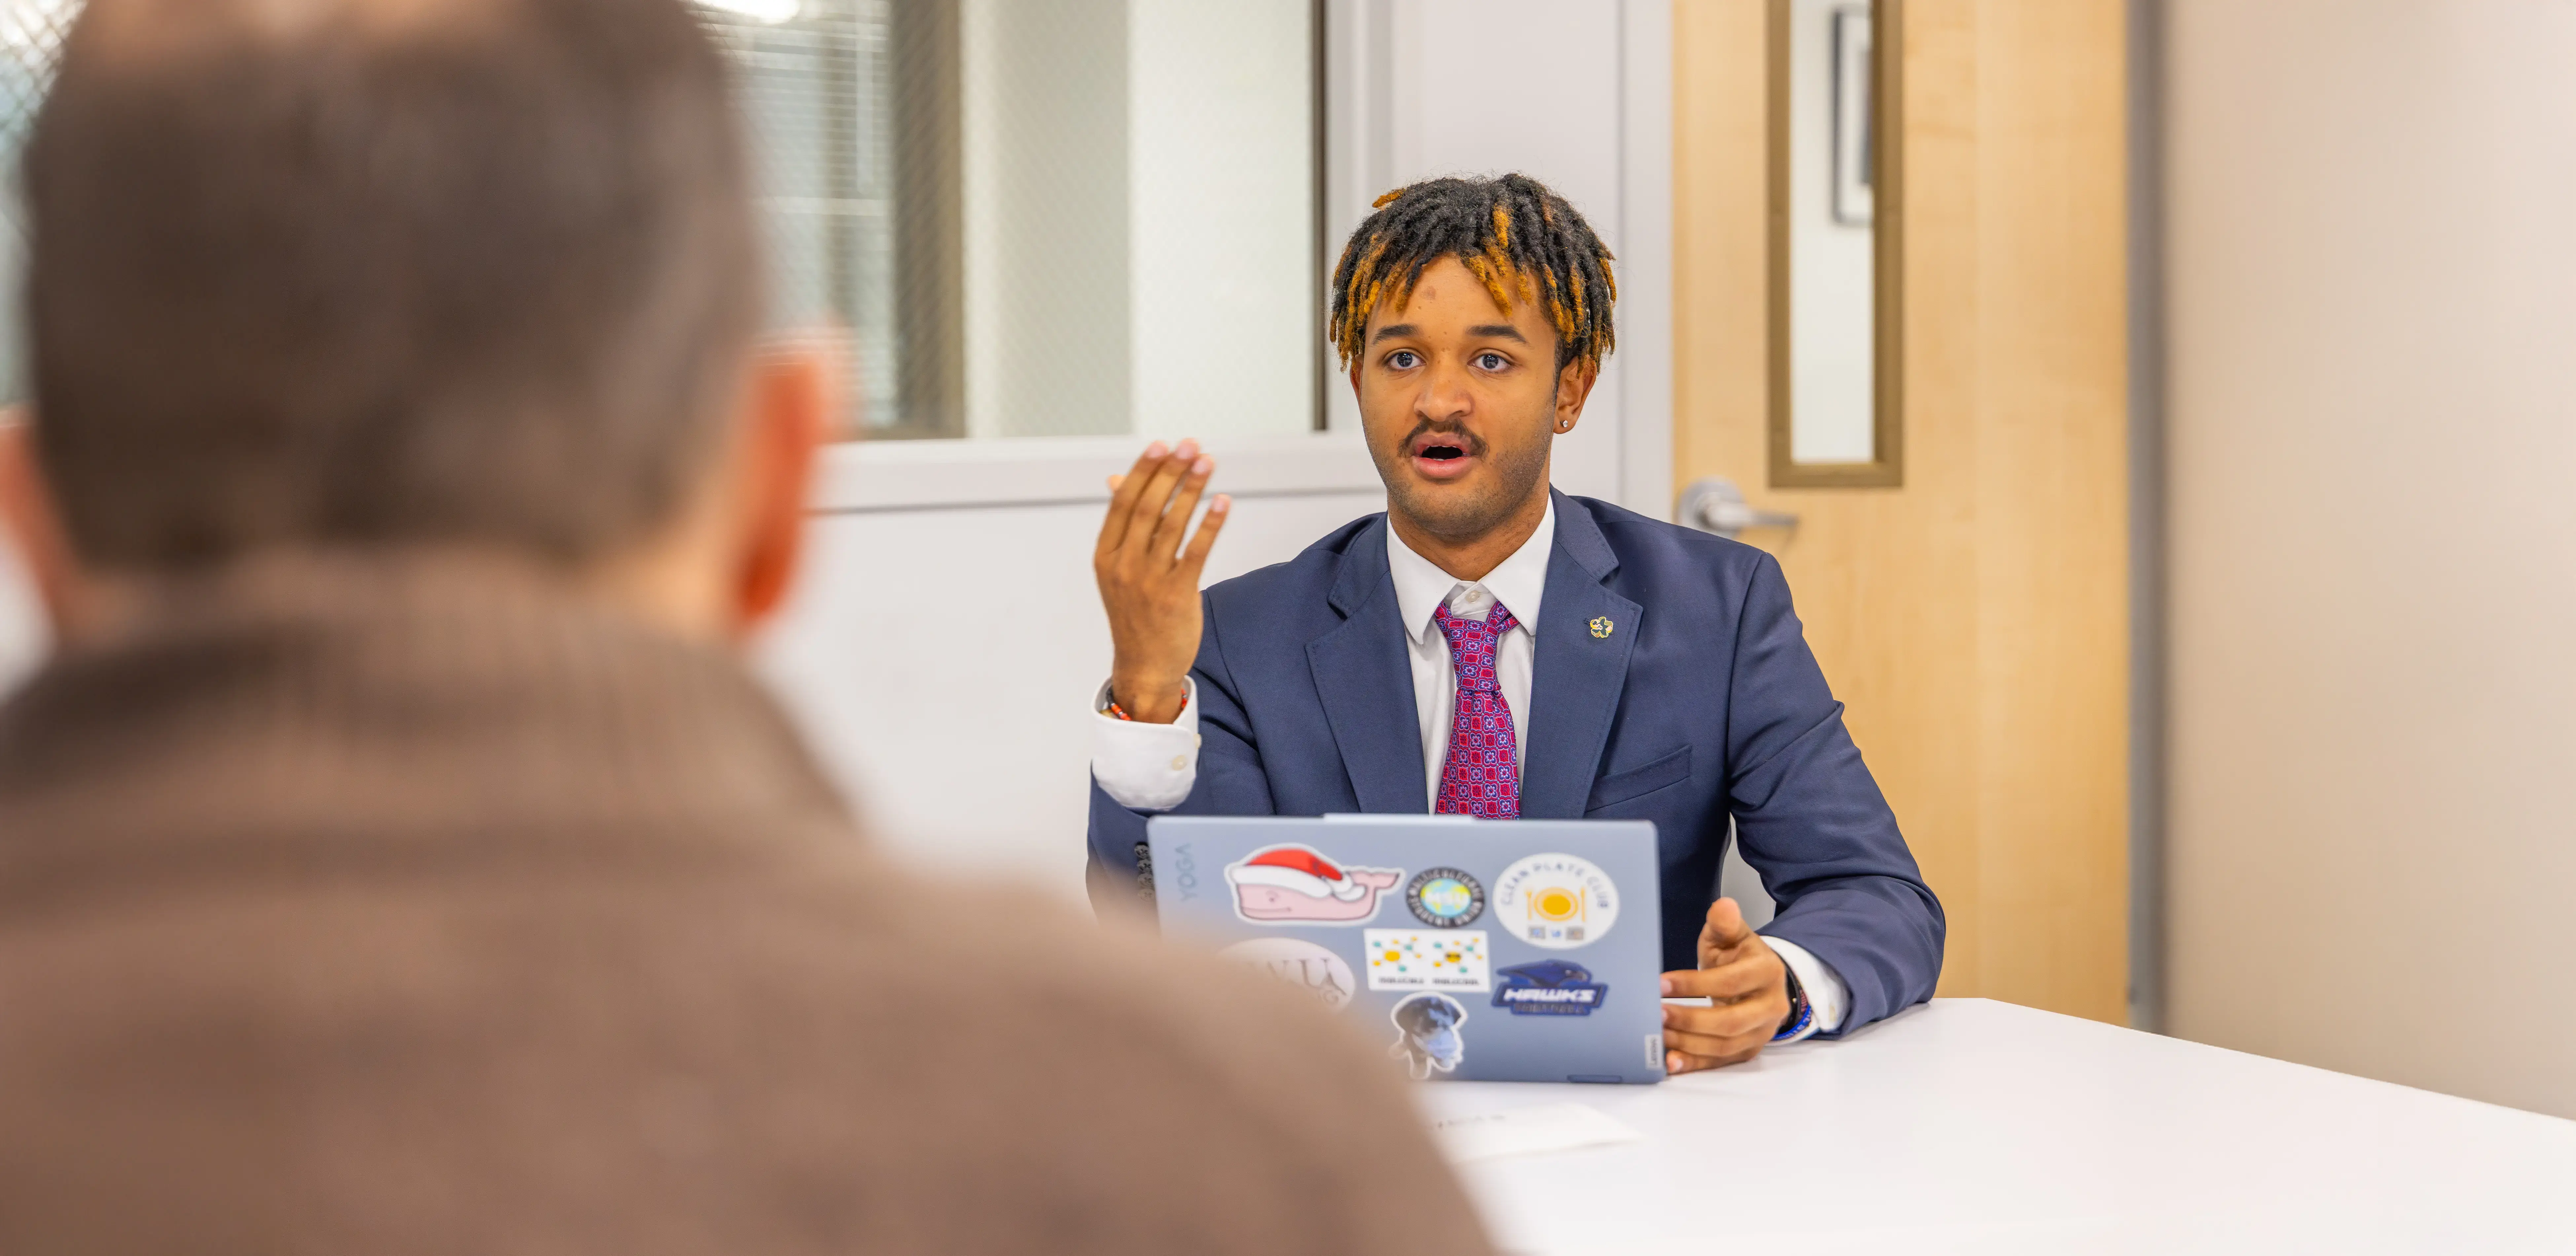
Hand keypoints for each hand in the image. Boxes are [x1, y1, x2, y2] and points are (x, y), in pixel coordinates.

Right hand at [1093, 440, 1228, 723]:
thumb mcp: (1118, 568)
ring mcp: (1149, 581)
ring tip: (1208, 463)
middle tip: (1190, 445)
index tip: (1162, 444)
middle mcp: (1124, 565)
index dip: (1143, 470)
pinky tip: (1223, 502)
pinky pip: (1196, 552)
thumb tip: (1117, 478)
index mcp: (1105, 555)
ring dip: (1192, 490)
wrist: (1144, 665)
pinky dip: (1210, 524)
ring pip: (1172, 525)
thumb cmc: (1134, 611)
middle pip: (1148, 507)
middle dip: (1170, 472)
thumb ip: (1123, 525)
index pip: (1123, 502)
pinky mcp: (1177, 595)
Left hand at [1658, 897, 1789, 1073]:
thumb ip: (1725, 923)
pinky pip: (1720, 1063)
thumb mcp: (1733, 936)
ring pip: (1724, 1046)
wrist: (1760, 983)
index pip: (1729, 981)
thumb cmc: (1740, 957)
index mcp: (1767, 972)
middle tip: (1656, 1014)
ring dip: (1688, 1043)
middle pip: (1730, 1022)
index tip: (1661, 984)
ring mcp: (1761, 1033)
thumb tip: (1724, 906)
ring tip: (1657, 1034)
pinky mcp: (1748, 1051)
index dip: (1694, 984)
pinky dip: (1694, 1064)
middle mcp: (1770, 1007)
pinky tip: (1670, 1062)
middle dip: (1690, 1020)